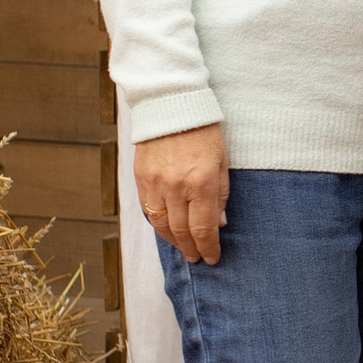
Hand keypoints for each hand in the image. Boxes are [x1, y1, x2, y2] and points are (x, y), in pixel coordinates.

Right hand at [136, 122, 229, 264]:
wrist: (171, 105)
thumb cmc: (203, 131)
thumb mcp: (222, 161)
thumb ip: (220, 194)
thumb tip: (219, 224)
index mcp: (201, 182)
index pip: (204, 228)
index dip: (209, 247)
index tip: (213, 258)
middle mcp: (176, 186)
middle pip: (182, 231)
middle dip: (191, 249)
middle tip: (197, 258)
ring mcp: (155, 183)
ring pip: (162, 225)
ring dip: (173, 241)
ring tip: (183, 248)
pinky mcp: (140, 178)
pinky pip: (148, 211)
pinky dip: (158, 225)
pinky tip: (167, 230)